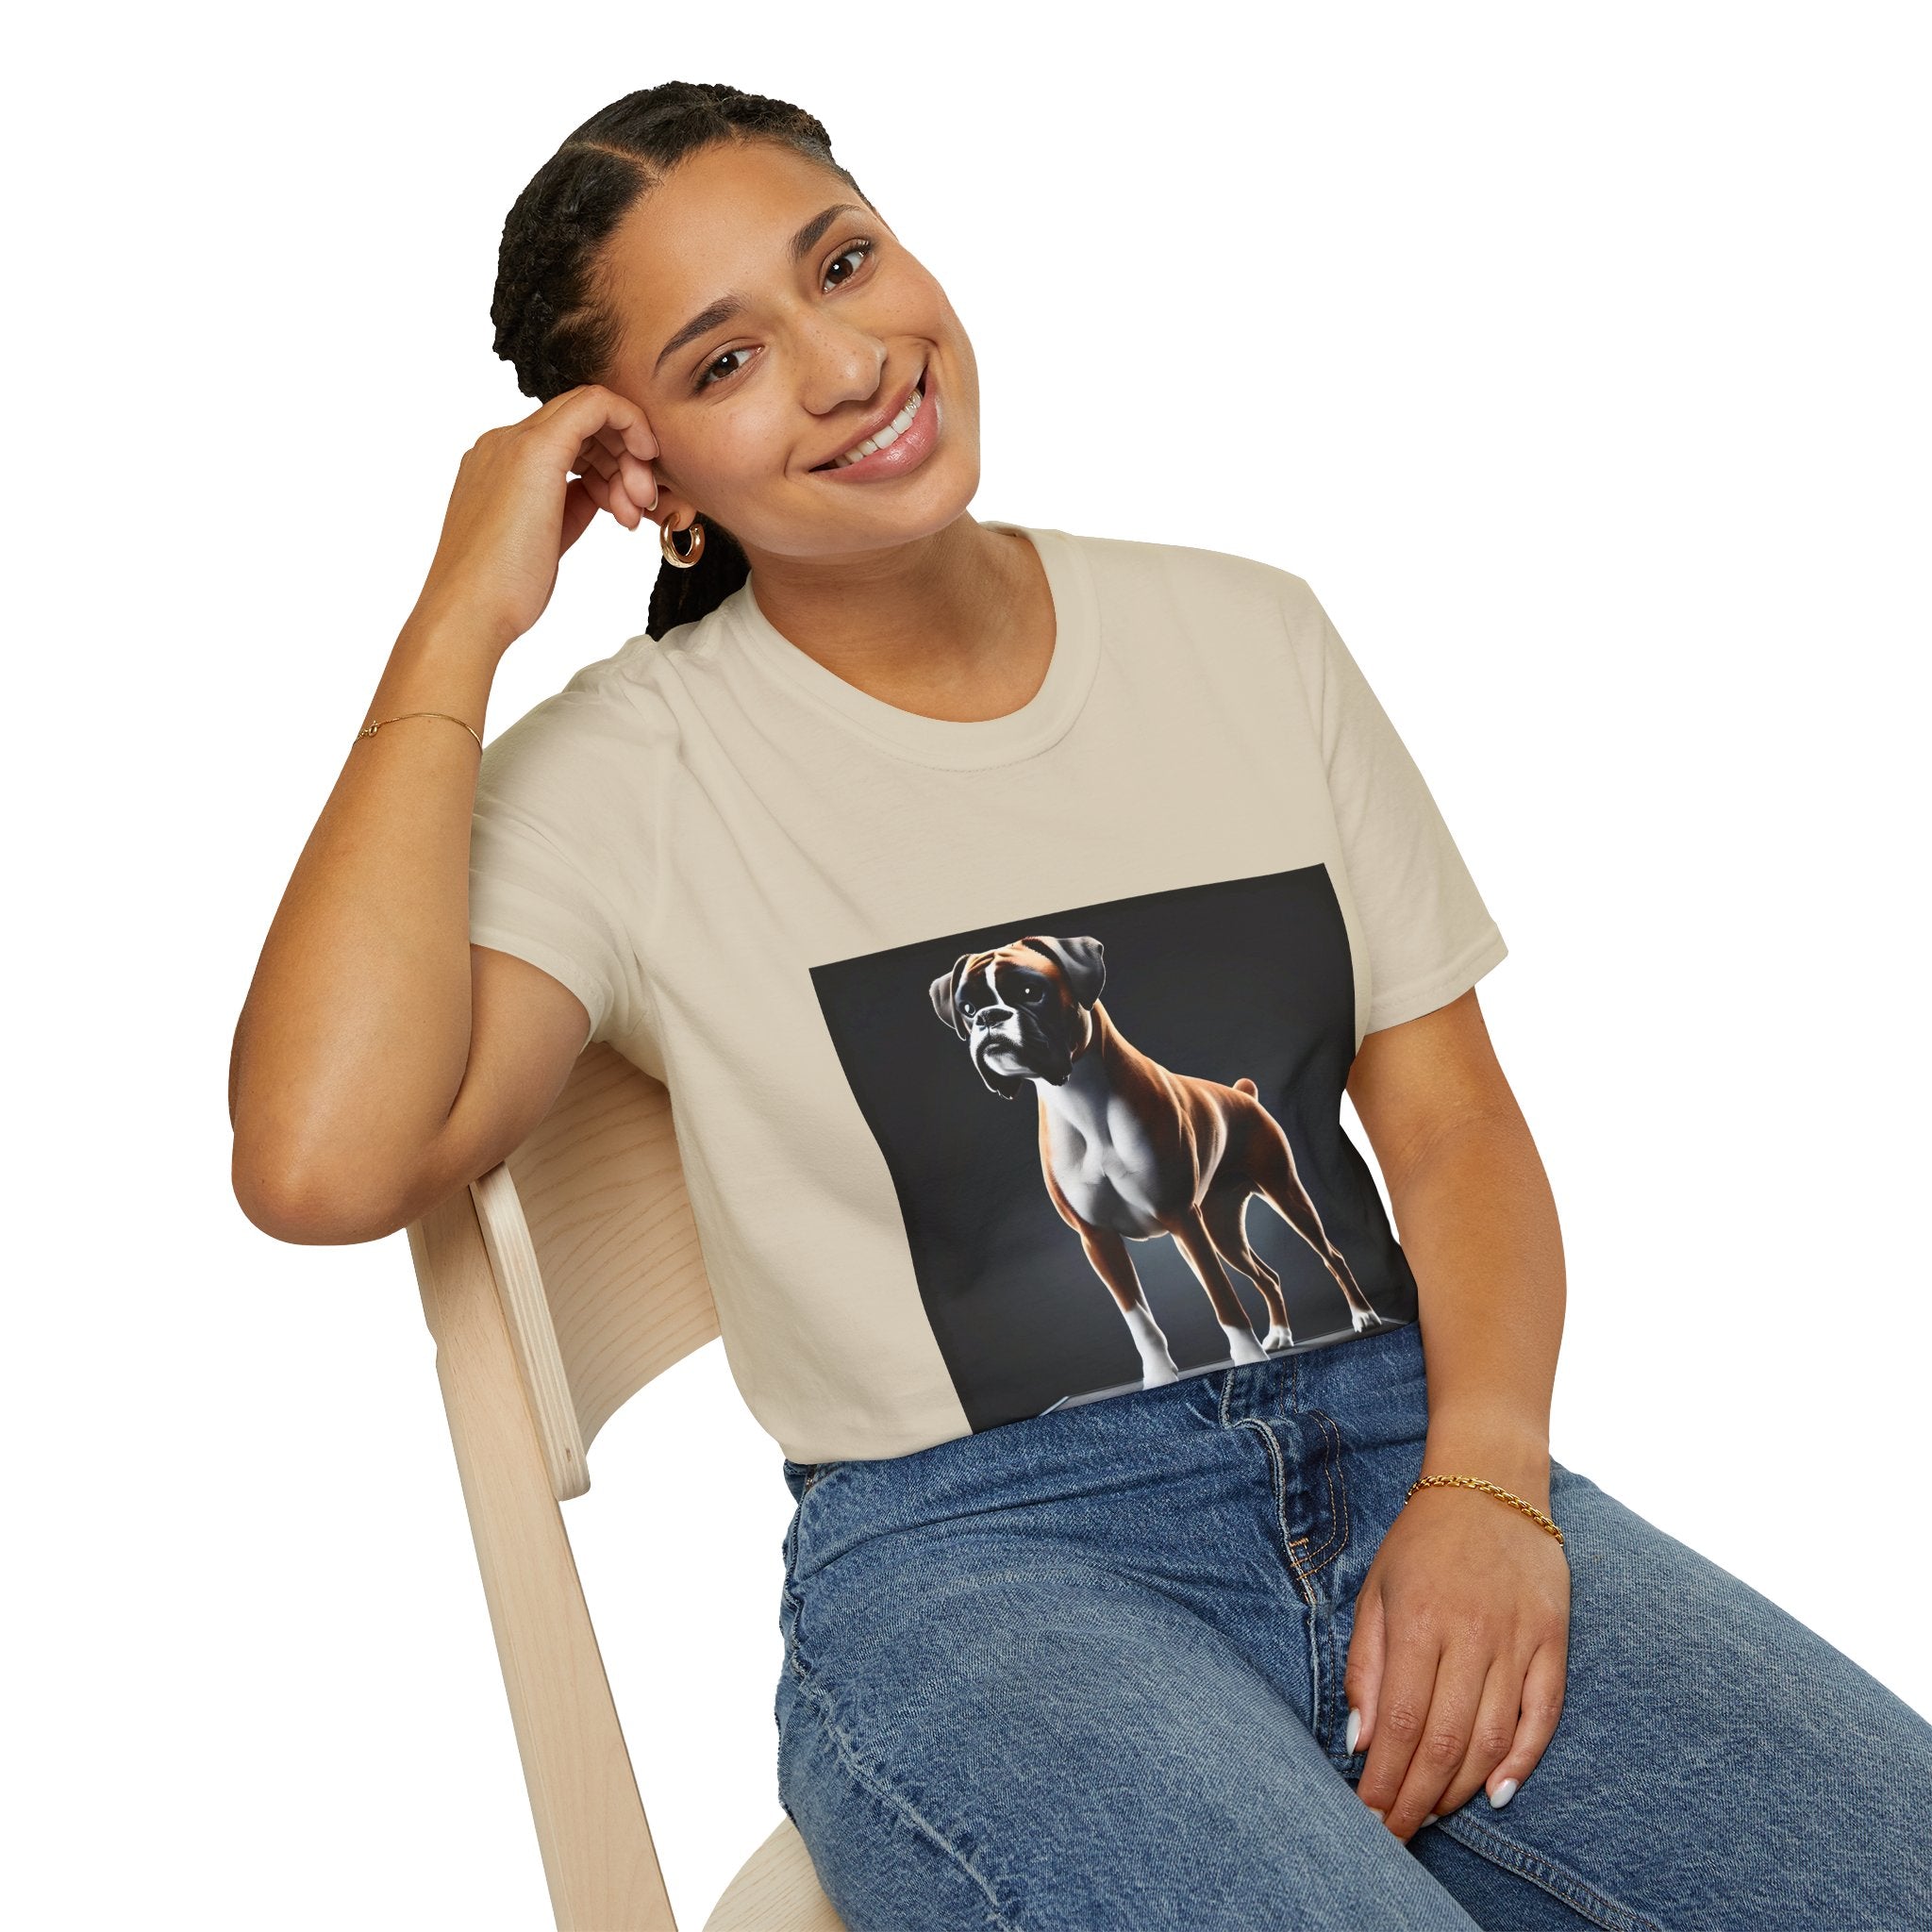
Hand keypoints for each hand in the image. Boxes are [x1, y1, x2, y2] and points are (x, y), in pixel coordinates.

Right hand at [409, 383, 660, 658]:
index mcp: (499, 464)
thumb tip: (600, 492)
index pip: (567, 439)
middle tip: (641, 506)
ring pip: (591, 413)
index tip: (628, 502)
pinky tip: (645, 459)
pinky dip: (630, 424)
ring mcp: (514, 442)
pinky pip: (596, 405)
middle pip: (580, 424)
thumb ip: (570, 506)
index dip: (607, 463)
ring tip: (634, 512)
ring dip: (628, 457)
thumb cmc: (503, 591)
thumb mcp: (546, 538)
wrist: (470, 610)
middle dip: (623, 459)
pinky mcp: (535, 449)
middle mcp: (502, 443)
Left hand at [1344, 1476, 1570, 1840]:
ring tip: (1433, 1814)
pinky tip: (1497, 1793)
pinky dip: (1523, 1761)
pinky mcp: (1553, 1640)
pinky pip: (1543, 1715)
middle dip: (1417, 1799)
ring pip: (1493, 1738)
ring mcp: (1518, 1638)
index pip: (1401, 1723)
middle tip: (1397, 1834)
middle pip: (1445, 1741)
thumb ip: (1366, 1666)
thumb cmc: (1423, 1541)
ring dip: (1461, 1788)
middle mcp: (1471, 1634)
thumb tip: (1361, 1741)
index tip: (1368, 1817)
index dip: (1385, 1780)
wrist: (1491, 1483)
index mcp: (1419, 1620)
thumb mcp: (1376, 1590)